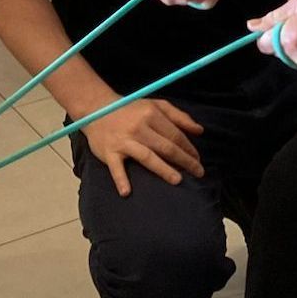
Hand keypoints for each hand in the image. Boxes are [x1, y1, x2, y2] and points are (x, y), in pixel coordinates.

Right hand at [83, 98, 204, 196]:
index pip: (175, 134)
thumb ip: (179, 116)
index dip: (189, 148)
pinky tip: (126, 192)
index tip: (198, 159)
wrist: (96, 109)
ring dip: (163, 169)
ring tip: (178, 180)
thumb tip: (200, 131)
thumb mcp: (156, 105)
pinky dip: (120, 179)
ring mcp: (123, 141)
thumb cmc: (131, 109)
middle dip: (185, 161)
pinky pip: (115, 167)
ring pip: (147, 157)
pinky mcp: (109, 152)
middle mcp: (139, 128)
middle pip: (166, 147)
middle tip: (198, 173)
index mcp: (151, 114)